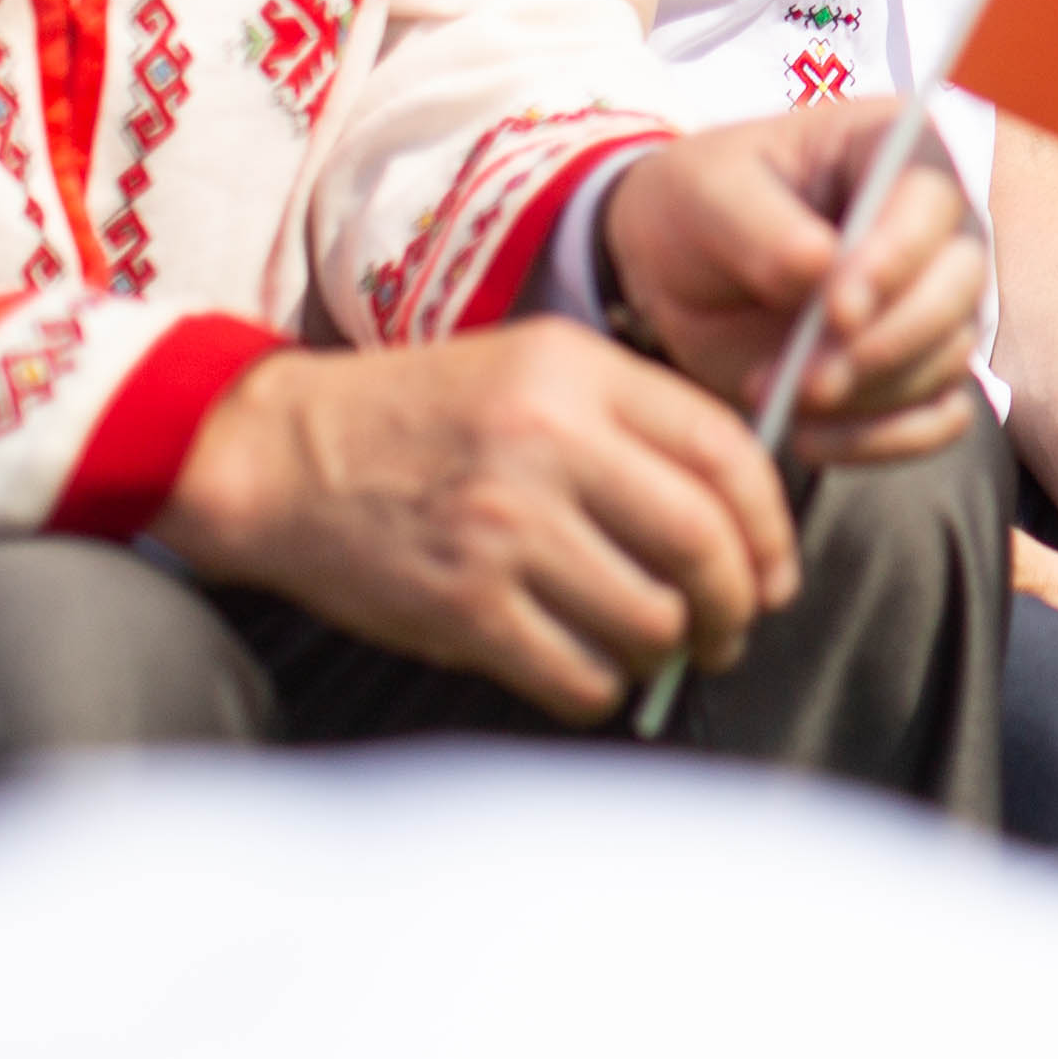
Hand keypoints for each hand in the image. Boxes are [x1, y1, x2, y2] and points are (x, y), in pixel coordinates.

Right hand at [154, 325, 794, 720]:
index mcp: (578, 373)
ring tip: (660, 651)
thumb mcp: (535, 369)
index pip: (727, 452)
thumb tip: (739, 521)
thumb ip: (635, 421)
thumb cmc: (425, 415)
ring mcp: (505, 528)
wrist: (284, 455)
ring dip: (671, 653)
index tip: (773, 568)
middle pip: (704, 544)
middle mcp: (549, 443)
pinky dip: (604, 689)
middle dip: (740, 604)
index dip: (771, 525)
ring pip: (651, 621)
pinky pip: (579, 676)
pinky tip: (592, 671)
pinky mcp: (463, 606)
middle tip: (734, 628)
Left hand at [598, 109, 990, 462]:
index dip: (895, 258)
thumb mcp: (707, 195)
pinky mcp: (918, 367)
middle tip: (807, 381)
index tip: (836, 312)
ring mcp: (934, 299)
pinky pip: (940, 418)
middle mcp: (934, 224)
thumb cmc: (701, 205)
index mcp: (894, 149)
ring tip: (779, 396)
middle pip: (960, 285)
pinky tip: (809, 438)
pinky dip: (884, 440)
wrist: (678, 267)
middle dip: (887, 344)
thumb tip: (818, 265)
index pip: (930, 198)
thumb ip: (759, 224)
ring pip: (949, 357)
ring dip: (869, 396)